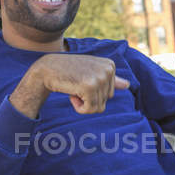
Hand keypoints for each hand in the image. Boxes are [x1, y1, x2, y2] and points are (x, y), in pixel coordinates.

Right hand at [10, 54, 129, 117]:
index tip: (81, 80)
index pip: (110, 93)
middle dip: (90, 99)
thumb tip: (128, 85)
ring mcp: (100, 77)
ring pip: (98, 107)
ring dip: (83, 103)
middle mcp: (108, 69)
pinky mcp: (90, 86)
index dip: (94, 93)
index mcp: (110, 65)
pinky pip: (90, 110)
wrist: (46, 69)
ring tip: (73, 88)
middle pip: (106, 100)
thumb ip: (109, 79)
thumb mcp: (90, 72)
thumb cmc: (67, 71)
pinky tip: (71, 94)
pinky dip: (79, 108)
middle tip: (76, 85)